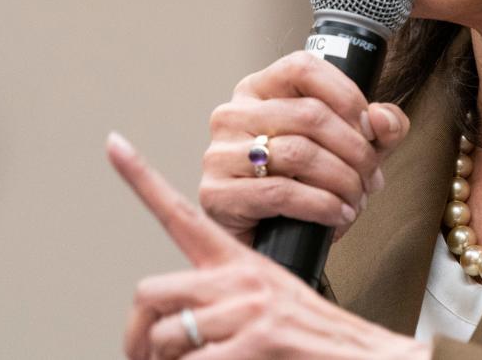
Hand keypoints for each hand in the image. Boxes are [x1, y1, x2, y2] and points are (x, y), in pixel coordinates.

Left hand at [107, 132, 429, 359]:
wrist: (367, 357)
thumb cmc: (317, 335)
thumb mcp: (277, 296)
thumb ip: (231, 295)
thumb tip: (175, 324)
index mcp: (241, 261)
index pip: (181, 212)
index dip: (142, 177)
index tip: (114, 143)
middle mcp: (241, 278)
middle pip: (152, 292)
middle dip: (140, 334)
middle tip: (145, 357)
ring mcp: (248, 311)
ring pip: (168, 336)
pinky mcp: (256, 344)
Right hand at [199, 51, 409, 244]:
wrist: (270, 241)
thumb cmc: (305, 185)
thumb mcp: (350, 149)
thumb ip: (379, 128)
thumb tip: (383, 119)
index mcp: (259, 89)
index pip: (303, 67)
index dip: (346, 95)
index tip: (370, 127)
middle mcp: (233, 113)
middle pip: (309, 114)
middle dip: (355, 149)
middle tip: (371, 176)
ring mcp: (219, 152)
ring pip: (299, 153)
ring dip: (342, 180)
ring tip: (356, 199)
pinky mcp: (217, 193)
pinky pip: (281, 192)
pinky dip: (322, 205)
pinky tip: (339, 215)